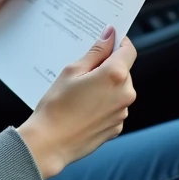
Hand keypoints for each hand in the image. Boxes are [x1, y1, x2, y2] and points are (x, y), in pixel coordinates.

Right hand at [17, 27, 136, 179]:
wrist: (50, 143)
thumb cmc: (57, 106)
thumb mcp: (72, 70)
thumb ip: (95, 52)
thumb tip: (109, 36)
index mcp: (115, 76)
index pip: (128, 50)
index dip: (119, 42)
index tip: (108, 40)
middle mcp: (125, 94)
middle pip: (123, 70)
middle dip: (107, 67)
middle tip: (83, 72)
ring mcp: (122, 113)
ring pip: (118, 89)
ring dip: (105, 86)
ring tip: (80, 94)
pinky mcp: (116, 127)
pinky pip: (114, 106)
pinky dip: (103, 103)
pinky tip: (83, 108)